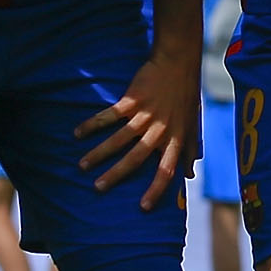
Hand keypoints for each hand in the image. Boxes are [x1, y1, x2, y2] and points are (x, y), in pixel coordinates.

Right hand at [77, 44, 198, 208]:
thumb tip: (190, 175)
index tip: (143, 207)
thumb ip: (190, 150)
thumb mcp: (193, 125)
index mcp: (176, 139)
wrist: (178, 63)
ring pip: (119, 139)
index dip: (156, 190)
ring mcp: (146, 115)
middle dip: (116, 175)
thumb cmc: (186, 95)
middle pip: (136, 158)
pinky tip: (78, 132)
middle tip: (98, 188)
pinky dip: (92, 125)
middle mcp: (161, 130)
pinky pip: (109, 115)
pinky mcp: (133, 99)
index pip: (167, 170)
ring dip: (99, 153)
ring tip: (83, 165)